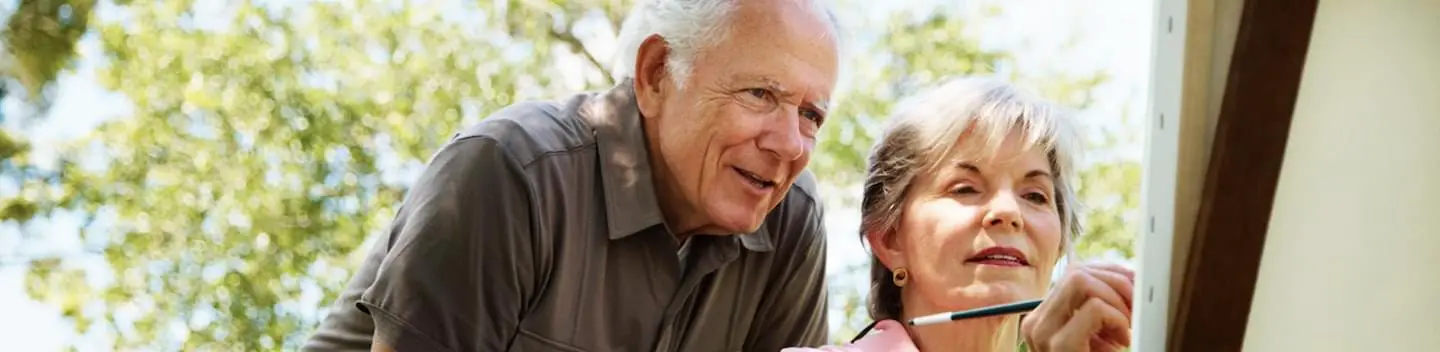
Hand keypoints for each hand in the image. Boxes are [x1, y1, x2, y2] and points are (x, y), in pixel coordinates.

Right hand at [1019, 261, 1134, 351]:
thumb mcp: (1094, 337)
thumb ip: (1100, 310)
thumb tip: (1130, 279)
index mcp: (1042, 317)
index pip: (1075, 273)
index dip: (1110, 273)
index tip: (1133, 291)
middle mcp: (1036, 321)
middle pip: (1078, 272)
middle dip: (1116, 282)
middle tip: (1135, 308)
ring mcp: (1042, 332)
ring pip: (1082, 282)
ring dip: (1116, 300)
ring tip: (1127, 327)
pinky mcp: (1059, 346)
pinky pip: (1095, 308)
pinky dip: (1118, 319)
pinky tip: (1123, 340)